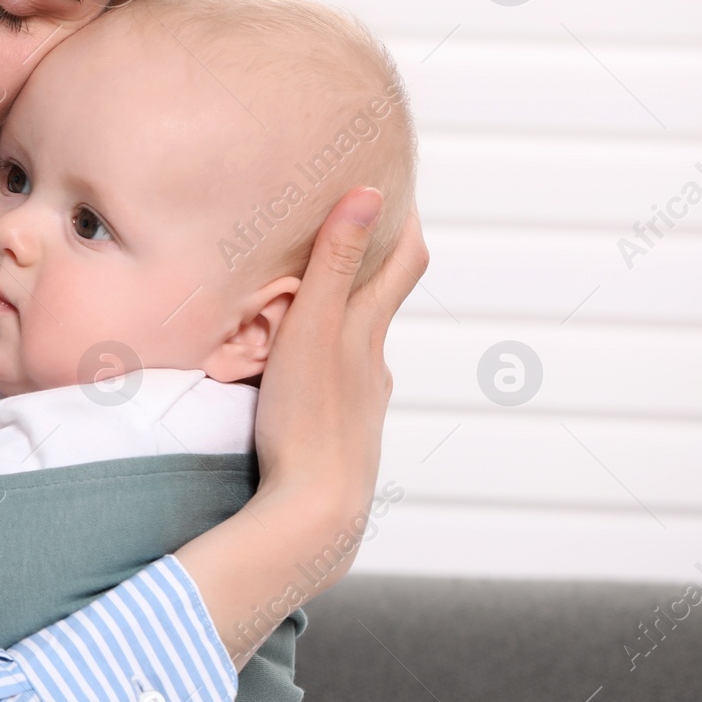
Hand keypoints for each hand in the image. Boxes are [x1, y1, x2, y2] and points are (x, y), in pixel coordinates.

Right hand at [176, 186, 427, 666]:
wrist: (317, 513)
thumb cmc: (309, 419)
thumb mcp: (312, 329)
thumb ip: (334, 263)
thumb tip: (368, 193)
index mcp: (366, 330)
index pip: (403, 263)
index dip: (403, 223)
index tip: (393, 188)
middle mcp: (373, 362)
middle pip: (381, 301)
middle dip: (367, 265)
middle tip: (342, 230)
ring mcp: (361, 401)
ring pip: (357, 345)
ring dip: (340, 318)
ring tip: (305, 299)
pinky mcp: (342, 433)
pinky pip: (338, 382)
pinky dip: (325, 362)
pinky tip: (298, 372)